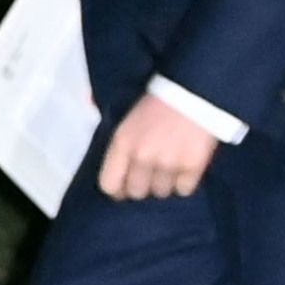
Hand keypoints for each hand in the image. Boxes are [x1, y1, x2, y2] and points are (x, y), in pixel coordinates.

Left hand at [97, 93, 219, 201]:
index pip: (109, 184)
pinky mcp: (192, 167)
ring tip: (169, 167)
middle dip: (142, 185)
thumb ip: (113, 130)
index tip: (124, 186)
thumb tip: (90, 113)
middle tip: (150, 174)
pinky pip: (183, 190)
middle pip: (136, 192)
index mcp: (122, 142)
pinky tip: (184, 166)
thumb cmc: (158, 102)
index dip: (117, 189)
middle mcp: (142, 156)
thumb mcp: (127, 114)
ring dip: (164, 183)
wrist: (194, 92)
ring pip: (161, 192)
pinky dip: (184, 182)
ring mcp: (168, 163)